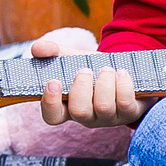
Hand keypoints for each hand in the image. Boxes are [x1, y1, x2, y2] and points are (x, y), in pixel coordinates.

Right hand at [30, 28, 144, 127]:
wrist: (124, 70)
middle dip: (82, 88)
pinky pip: (125, 103)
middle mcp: (87, 116)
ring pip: (103, 107)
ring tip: (107, 68)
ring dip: (104, 83)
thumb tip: (36, 48)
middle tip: (85, 70)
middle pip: (79, 112)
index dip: (50, 103)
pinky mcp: (129, 113)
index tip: (53, 81)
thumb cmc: (94, 68)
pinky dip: (123, 84)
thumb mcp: (73, 58)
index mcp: (68, 106)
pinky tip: (121, 72)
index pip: (52, 116)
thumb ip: (54, 52)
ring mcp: (109, 117)